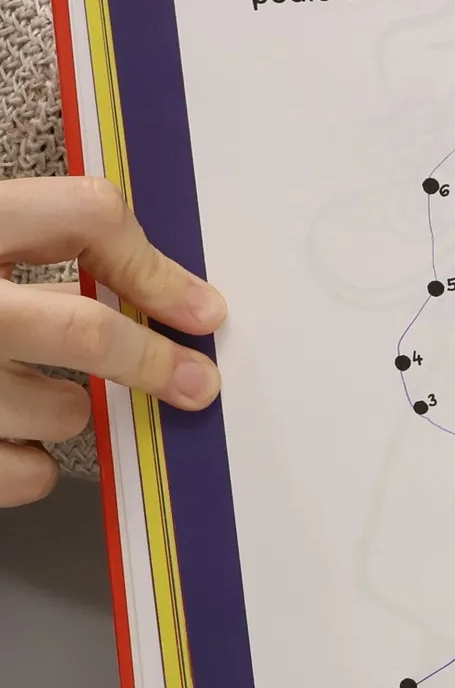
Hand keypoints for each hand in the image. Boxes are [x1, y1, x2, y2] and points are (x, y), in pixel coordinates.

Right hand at [1, 177, 224, 506]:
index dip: (153, 265)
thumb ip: (29, 254)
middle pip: (84, 332)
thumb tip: (154, 295)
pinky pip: (29, 472)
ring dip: (67, 407)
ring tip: (24, 393)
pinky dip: (32, 463)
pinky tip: (5, 436)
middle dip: (154, 361)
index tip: (202, 308)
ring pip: (62, 409)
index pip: (85, 215)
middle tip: (201, 385)